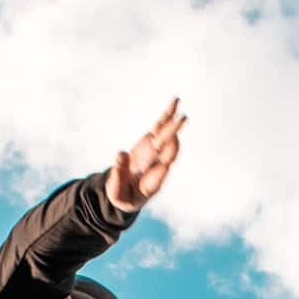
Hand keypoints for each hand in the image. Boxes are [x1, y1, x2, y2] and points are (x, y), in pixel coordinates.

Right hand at [106, 97, 186, 211]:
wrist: (126, 190)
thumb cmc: (122, 195)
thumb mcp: (116, 193)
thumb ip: (118, 177)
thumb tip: (121, 153)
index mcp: (150, 185)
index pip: (158, 176)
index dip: (161, 170)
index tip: (165, 164)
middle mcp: (157, 167)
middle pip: (167, 153)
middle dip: (172, 140)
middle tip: (180, 125)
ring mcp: (156, 153)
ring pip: (167, 137)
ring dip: (174, 125)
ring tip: (181, 112)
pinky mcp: (152, 142)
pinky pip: (161, 127)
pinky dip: (168, 116)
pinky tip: (176, 103)